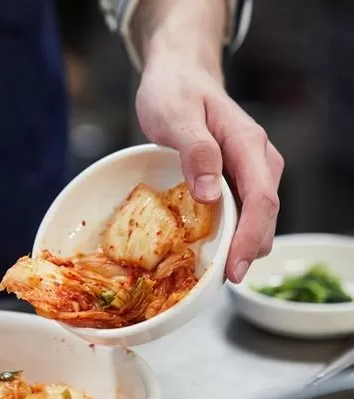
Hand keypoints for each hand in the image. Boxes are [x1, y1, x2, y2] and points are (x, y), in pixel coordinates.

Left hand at [135, 56, 283, 282]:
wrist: (178, 76)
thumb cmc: (175, 93)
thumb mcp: (177, 117)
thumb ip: (196, 151)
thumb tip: (210, 195)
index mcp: (247, 145)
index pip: (261, 199)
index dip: (251, 238)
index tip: (235, 268)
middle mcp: (257, 160)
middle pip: (264, 214)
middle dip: (248, 250)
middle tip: (225, 281)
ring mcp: (249, 169)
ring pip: (255, 215)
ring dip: (241, 244)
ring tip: (218, 271)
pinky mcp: (235, 177)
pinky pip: (240, 209)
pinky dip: (231, 231)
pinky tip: (214, 247)